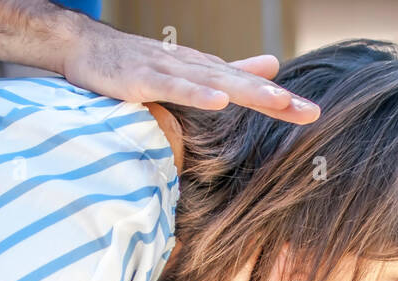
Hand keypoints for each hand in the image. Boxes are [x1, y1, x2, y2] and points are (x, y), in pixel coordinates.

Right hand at [61, 22, 318, 123]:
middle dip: (275, 99)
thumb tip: (273, 65)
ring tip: (279, 102)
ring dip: (247, 92)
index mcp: (206, 70)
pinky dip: (196, 92)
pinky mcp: (142, 79)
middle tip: (310, 112)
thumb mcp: (189, 71)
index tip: (313, 115)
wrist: (84, 49)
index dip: (281, 101)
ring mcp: (167, 71)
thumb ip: (230, 71)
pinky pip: (172, 87)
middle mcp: (193, 66)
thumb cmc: (138, 64)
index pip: (249, 86)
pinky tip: (218, 100)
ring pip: (214, 82)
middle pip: (241, 84)